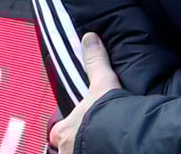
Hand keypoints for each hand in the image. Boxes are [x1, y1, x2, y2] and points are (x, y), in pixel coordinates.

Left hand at [49, 33, 121, 153]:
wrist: (121, 136)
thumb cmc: (106, 111)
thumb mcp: (103, 83)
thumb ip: (96, 62)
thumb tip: (90, 37)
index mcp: (63, 131)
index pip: (59, 132)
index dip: (70, 127)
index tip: (82, 125)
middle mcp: (65, 149)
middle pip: (68, 147)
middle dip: (78, 142)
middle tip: (94, 135)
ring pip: (77, 153)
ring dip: (88, 148)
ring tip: (104, 143)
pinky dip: (100, 151)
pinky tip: (110, 147)